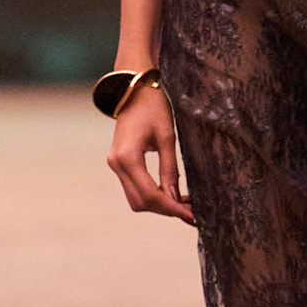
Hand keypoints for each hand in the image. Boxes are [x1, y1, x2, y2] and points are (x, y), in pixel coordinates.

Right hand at [107, 85, 193, 223]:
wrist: (133, 91)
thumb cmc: (153, 107)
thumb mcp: (167, 136)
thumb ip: (170, 169)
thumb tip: (176, 198)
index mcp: (128, 157)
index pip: (150, 194)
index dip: (172, 208)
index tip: (191, 216)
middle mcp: (117, 164)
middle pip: (141, 202)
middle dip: (166, 209)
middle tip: (191, 212)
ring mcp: (115, 165)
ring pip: (136, 199)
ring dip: (159, 205)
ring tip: (184, 204)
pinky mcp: (119, 164)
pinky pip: (134, 188)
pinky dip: (152, 195)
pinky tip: (171, 194)